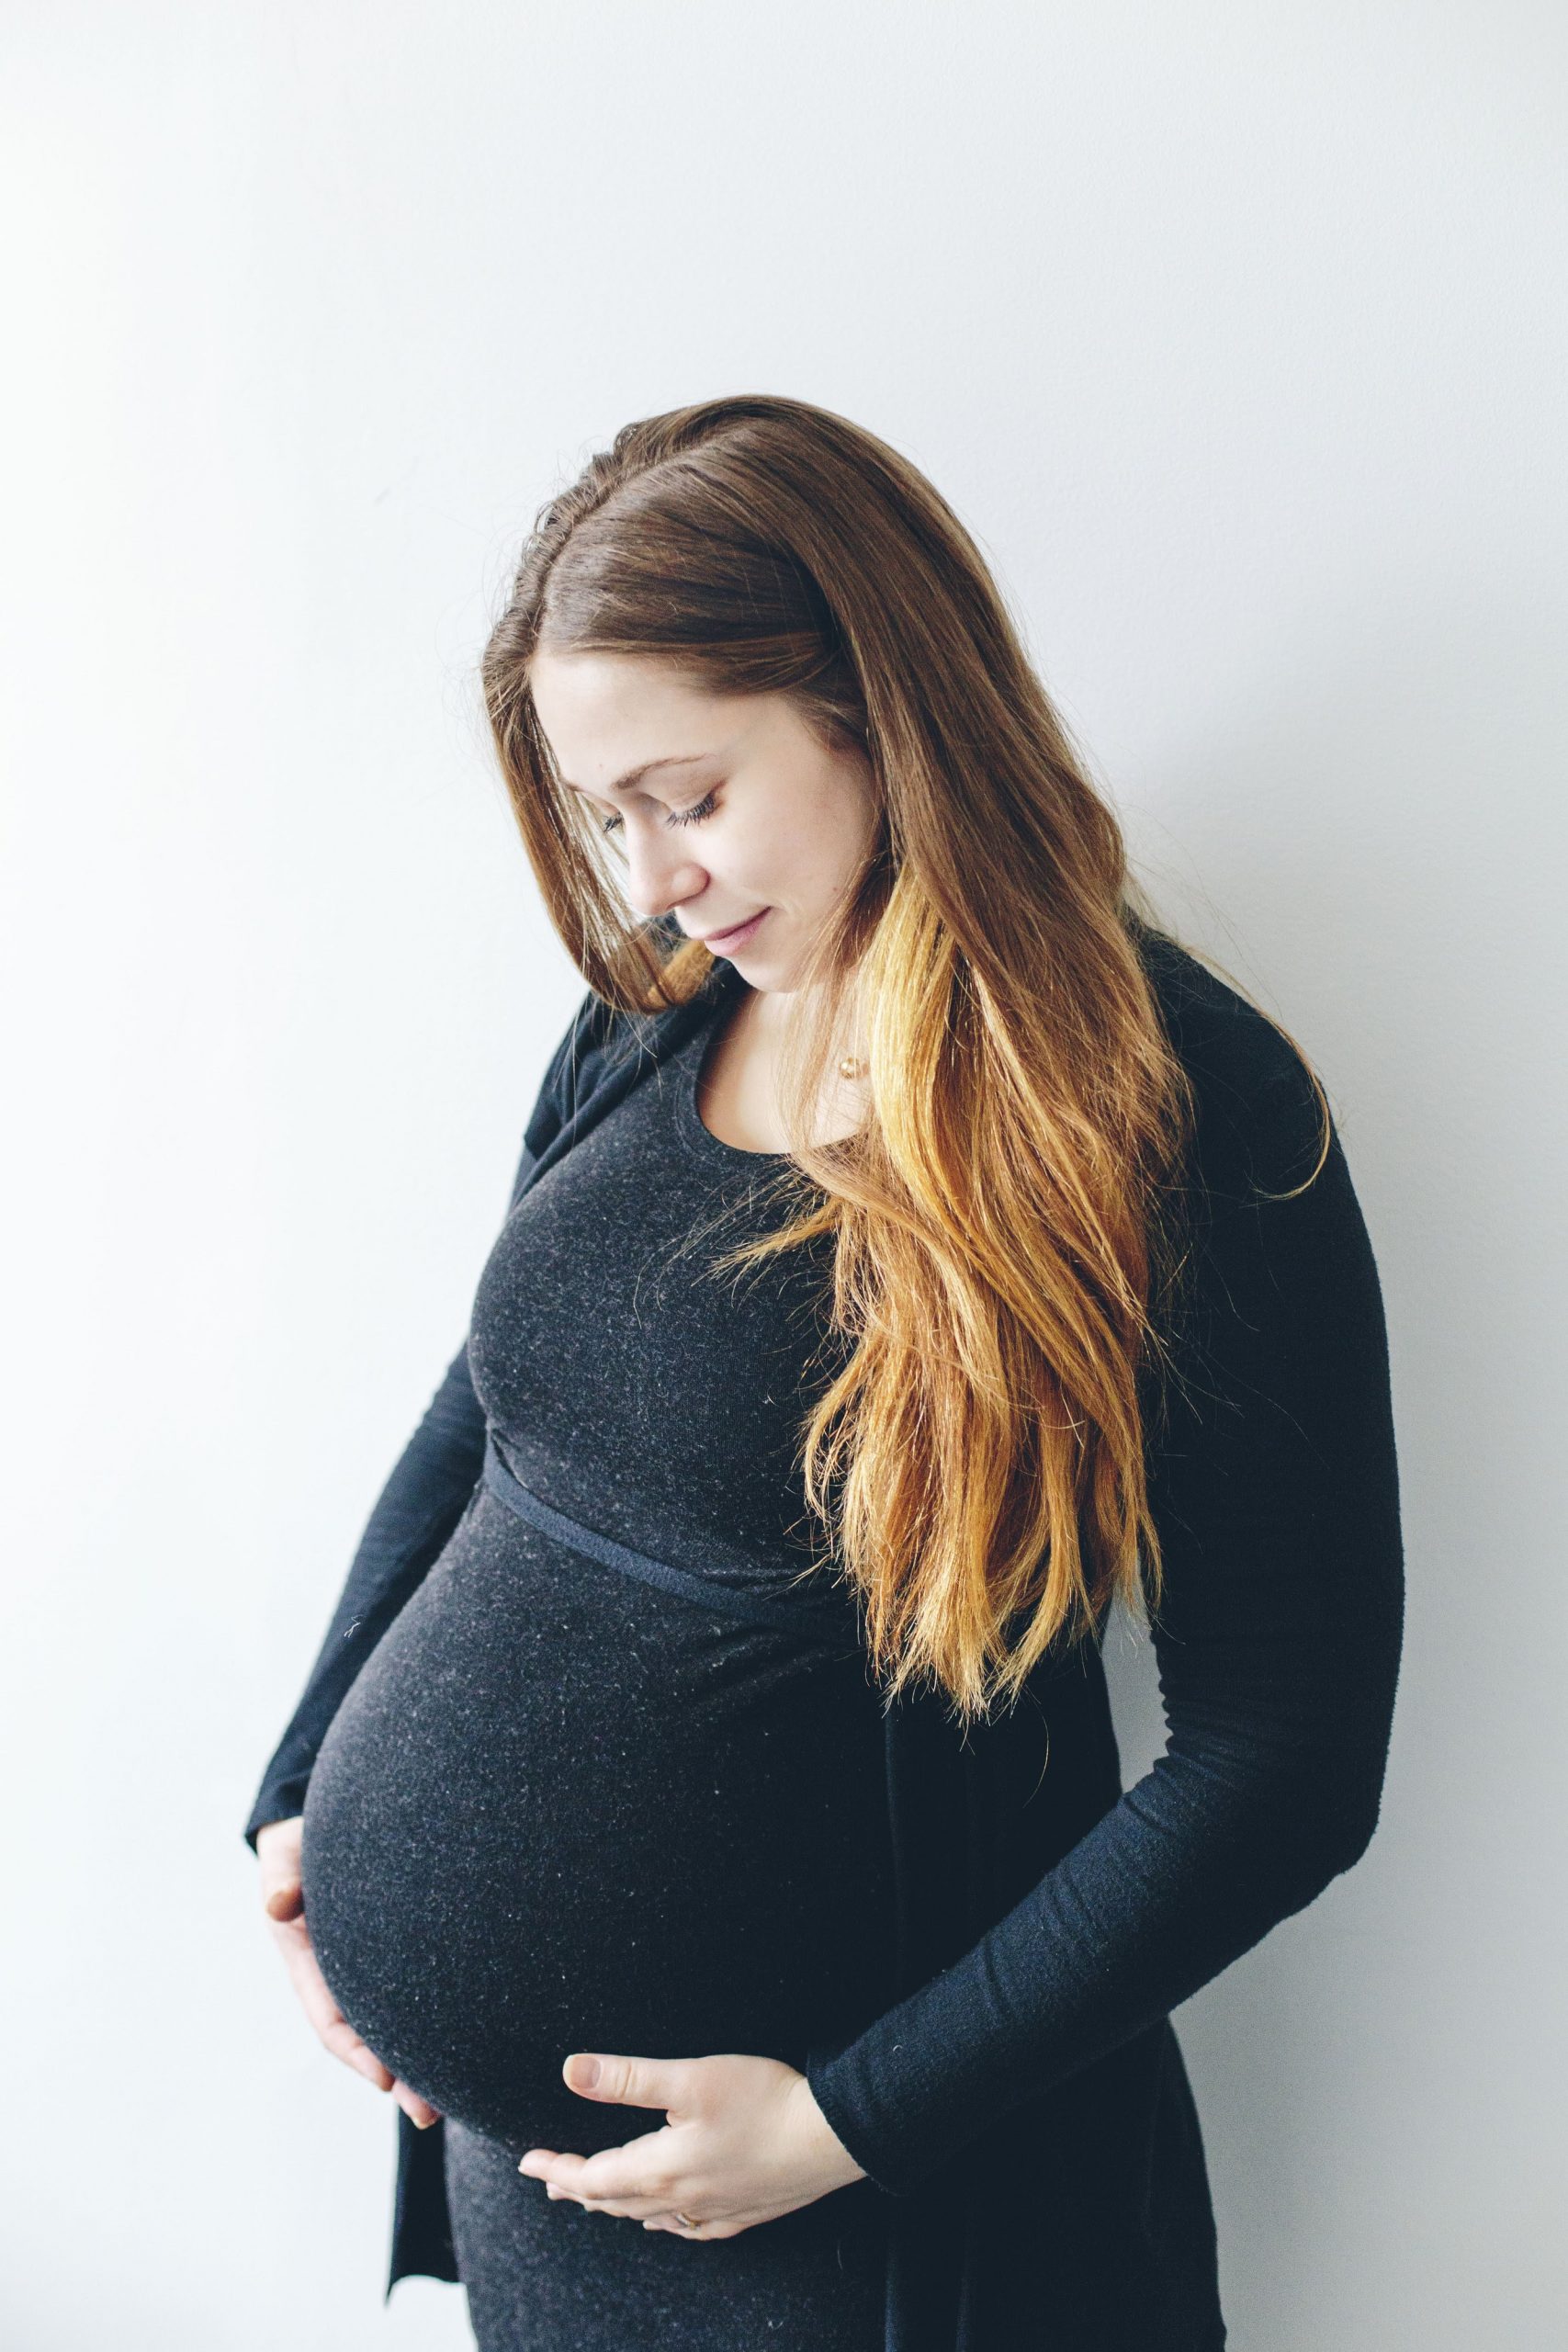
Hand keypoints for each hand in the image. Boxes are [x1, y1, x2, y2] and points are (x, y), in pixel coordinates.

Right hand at [255, 1815, 439, 2129]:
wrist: (326, 1824)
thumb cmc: (301, 1841)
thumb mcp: (286, 1856)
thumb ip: (282, 1878)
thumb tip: (277, 1902)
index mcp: (309, 1962)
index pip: (332, 2021)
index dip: (357, 2052)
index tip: (385, 2079)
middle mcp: (340, 1975)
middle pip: (370, 2036)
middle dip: (399, 2075)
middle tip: (430, 2111)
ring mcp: (370, 1967)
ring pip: (398, 2021)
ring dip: (421, 2059)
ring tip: (457, 2097)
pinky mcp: (402, 1950)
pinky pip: (418, 1991)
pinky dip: (436, 2018)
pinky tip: (471, 2038)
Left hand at [517, 2050, 866, 2238]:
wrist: (831, 2136)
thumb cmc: (764, 2101)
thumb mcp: (690, 2077)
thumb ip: (628, 2077)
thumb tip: (572, 2071)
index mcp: (661, 2169)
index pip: (593, 2176)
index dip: (557, 2168)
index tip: (527, 2162)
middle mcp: (681, 2199)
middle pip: (614, 2201)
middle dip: (577, 2188)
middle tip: (550, 2179)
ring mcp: (712, 2211)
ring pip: (647, 2216)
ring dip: (612, 2205)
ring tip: (593, 2197)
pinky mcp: (741, 2213)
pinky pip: (686, 2228)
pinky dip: (659, 2221)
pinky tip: (662, 2219)